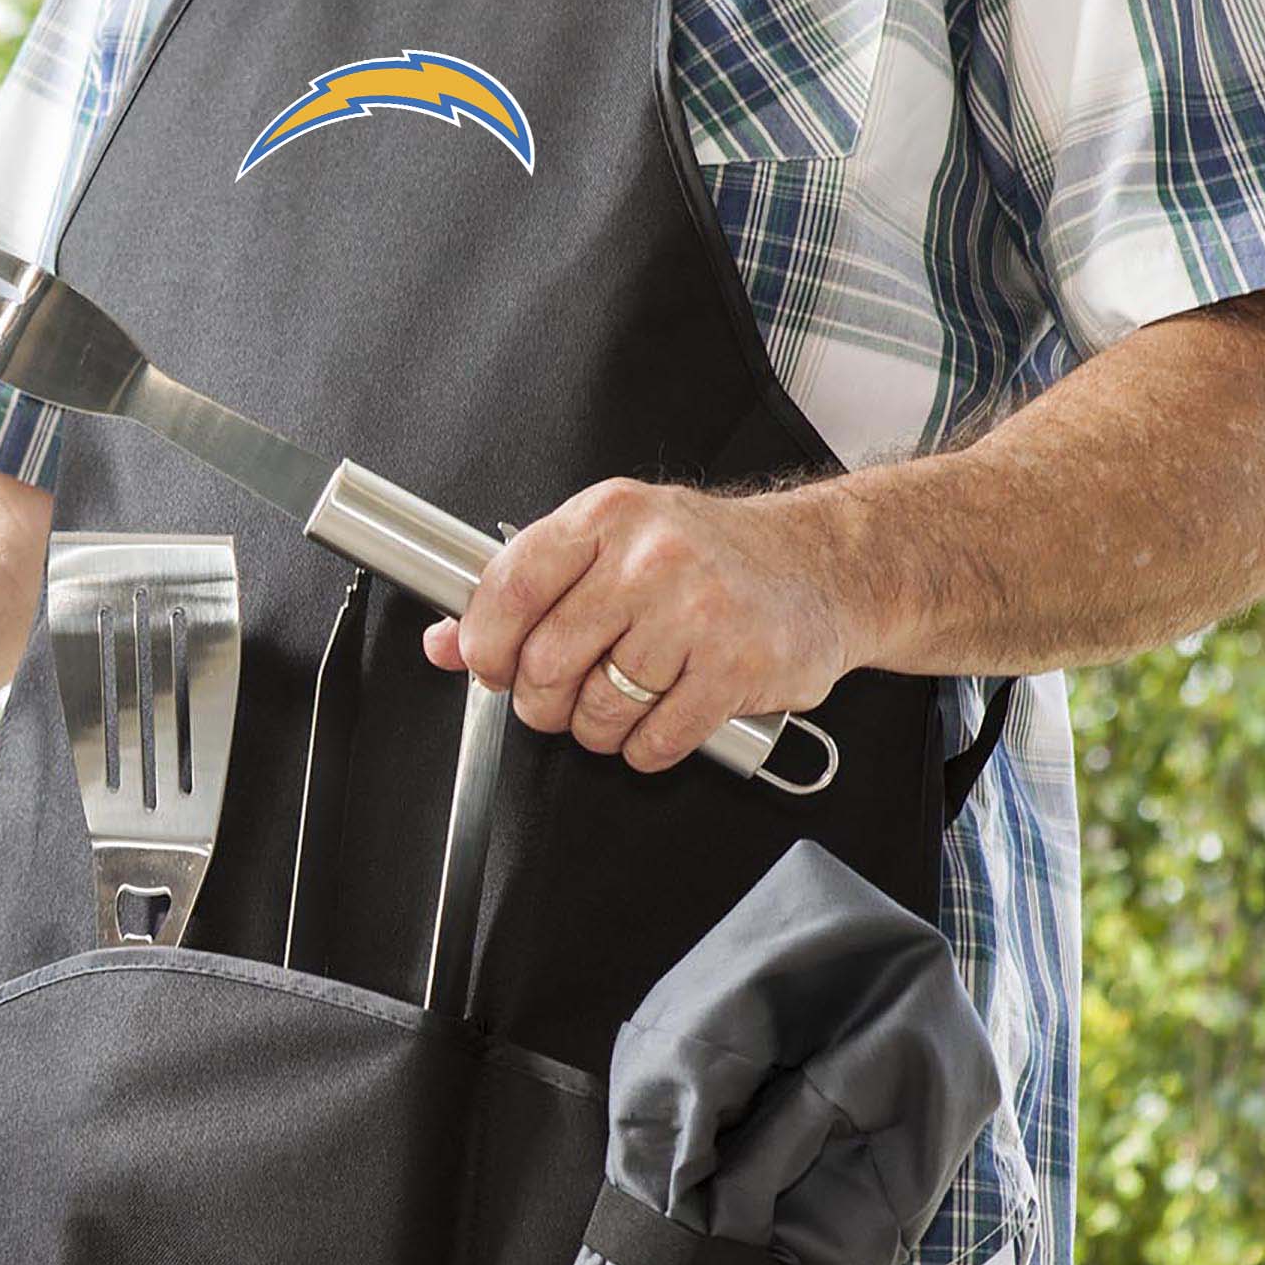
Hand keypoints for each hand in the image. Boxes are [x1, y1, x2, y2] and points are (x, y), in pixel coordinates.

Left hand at [420, 478, 875, 771]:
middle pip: (546, 663)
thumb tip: (444, 640)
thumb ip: (526, 589)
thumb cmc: (708, 557)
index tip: (491, 664)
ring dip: (597, 728)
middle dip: (542, 700)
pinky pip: (654, 741)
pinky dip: (645, 747)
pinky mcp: (738, 669)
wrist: (820, 565)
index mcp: (609, 518)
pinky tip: (662, 718)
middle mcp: (652, 559)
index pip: (510, 588)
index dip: (486, 644)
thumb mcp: (610, 544)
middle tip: (561, 696)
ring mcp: (699, 614)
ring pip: (598, 711)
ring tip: (621, 703)